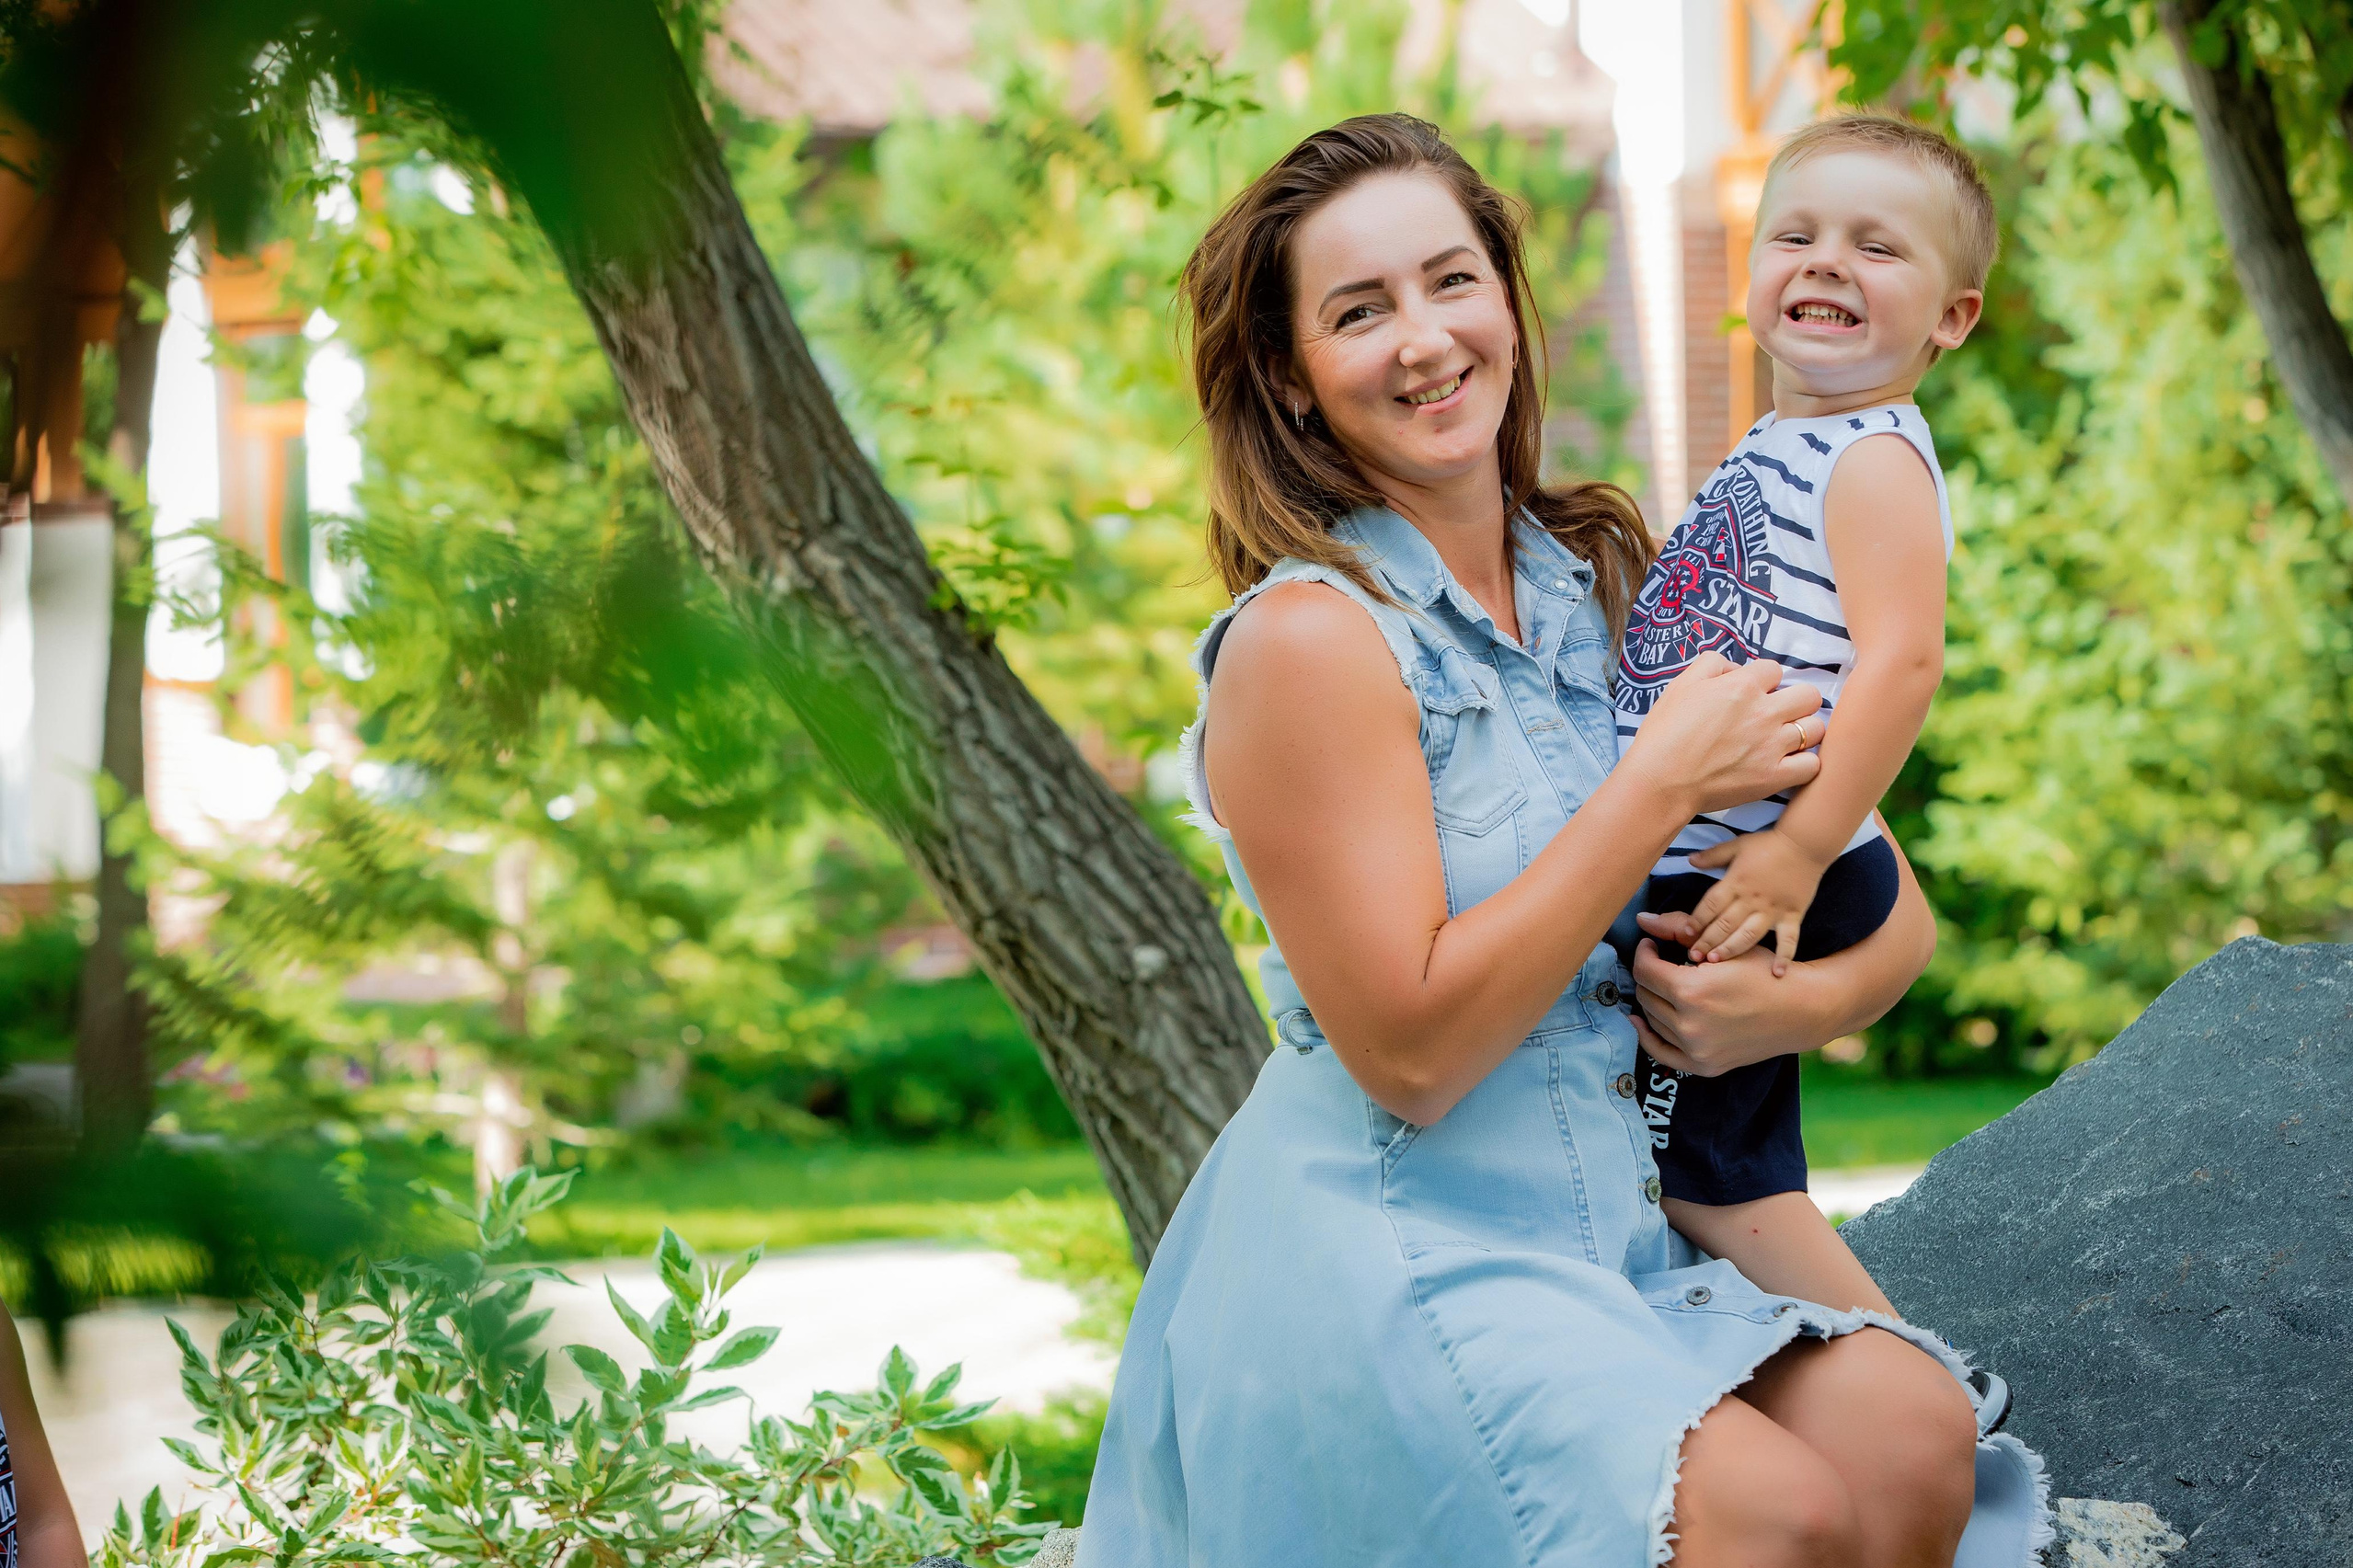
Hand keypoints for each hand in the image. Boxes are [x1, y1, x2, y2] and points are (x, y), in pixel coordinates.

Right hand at [1620, 654, 1824, 818]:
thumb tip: (1735, 668)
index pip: (1775, 669)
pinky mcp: (1774, 777)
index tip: (1753, 694)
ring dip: (1803, 731)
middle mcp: (1763, 712)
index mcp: (1742, 686)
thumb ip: (1712, 664)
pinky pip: (1812, 765)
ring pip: (1816, 728)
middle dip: (1796, 701)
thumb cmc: (1665, 734)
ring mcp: (1772, 746)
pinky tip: (1787, 763)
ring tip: (1784, 740)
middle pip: (1810, 695)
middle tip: (1777, 714)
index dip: (1764, 681)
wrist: (1659, 781)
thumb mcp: (1681, 684)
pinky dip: (1804, 763)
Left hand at [1628, 932, 1835, 1076]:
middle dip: (1649, 975)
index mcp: (1692, 991)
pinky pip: (1661, 1052)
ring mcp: (1697, 1049)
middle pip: (1646, 995)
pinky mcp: (1704, 1065)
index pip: (1645, 970)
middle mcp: (1690, 1024)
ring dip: (1652, 1000)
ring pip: (1652, 1020)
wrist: (1801, 1010)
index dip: (1644, 953)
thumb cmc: (1765, 972)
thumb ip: (1680, 929)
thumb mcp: (1725, 945)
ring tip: (1664, 986)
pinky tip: (1642, 1021)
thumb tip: (1642, 920)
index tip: (1650, 946)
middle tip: (1659, 965)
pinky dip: (1648, 1036)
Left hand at [1681, 829, 1830, 973]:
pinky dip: (1784, 956)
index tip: (1686, 933)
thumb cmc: (1768, 844)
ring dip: (1731, 949)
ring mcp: (1772, 910)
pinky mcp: (1792, 916)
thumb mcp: (1737, 845)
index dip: (1697, 919)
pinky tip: (1777, 973)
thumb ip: (1713, 855)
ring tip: (1716, 962)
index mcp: (1735, 882)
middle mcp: (1751, 900)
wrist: (1805, 843)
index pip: (1711, 905)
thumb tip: (1690, 860)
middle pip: (1725, 924)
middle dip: (1707, 940)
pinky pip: (1788, 939)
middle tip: (1693, 956)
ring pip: (1748, 935)